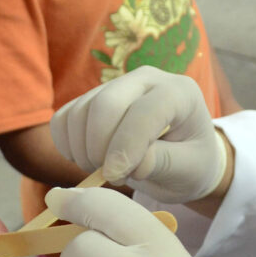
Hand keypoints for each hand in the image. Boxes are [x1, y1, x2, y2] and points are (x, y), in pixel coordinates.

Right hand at [49, 66, 226, 203]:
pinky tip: (89, 161)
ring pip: (80, 112)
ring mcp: (116, 86)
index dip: (126, 146)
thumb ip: (164, 163)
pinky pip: (64, 118)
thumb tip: (132, 163)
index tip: (115, 177)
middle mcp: (146, 80)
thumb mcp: (189, 170)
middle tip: (112, 177)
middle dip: (100, 148)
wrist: (182, 157)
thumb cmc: (191, 164)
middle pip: (105, 104)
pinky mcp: (92, 99)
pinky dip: (67, 145)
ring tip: (105, 172)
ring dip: (83, 150)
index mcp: (179, 93)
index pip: (144, 111)